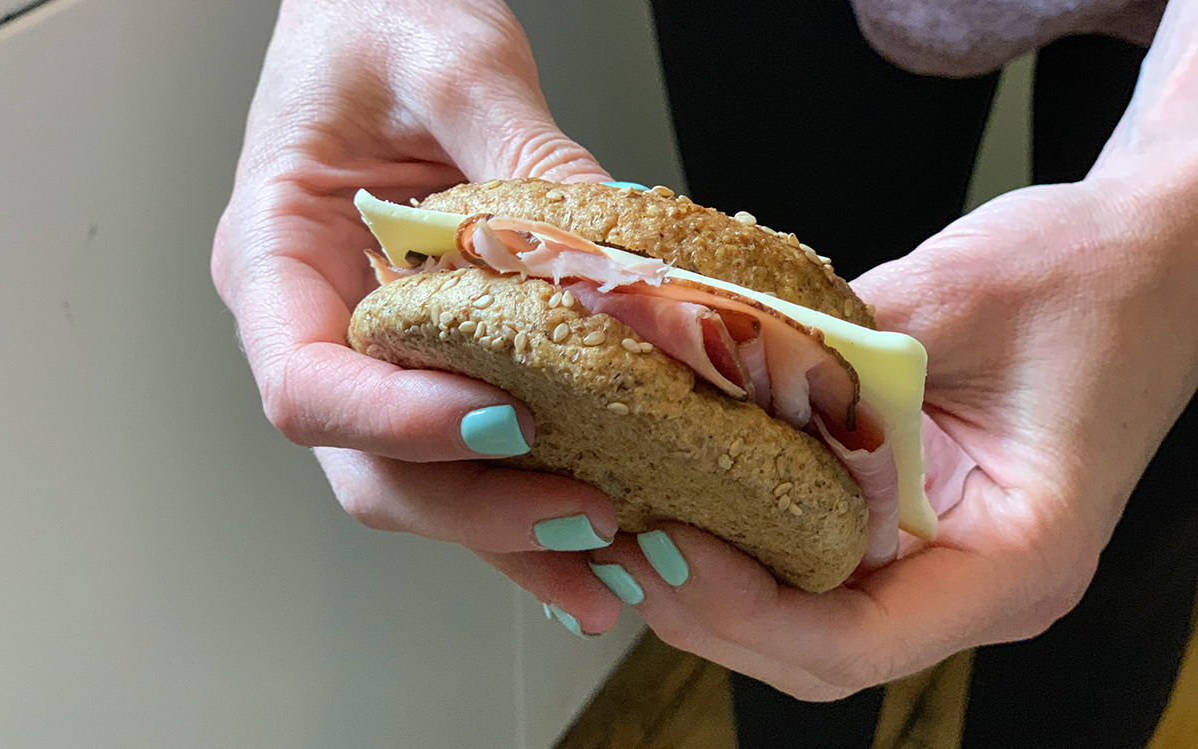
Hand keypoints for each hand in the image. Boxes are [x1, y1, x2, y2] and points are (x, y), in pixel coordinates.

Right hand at [212, 0, 632, 622]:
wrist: (382, 17)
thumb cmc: (376, 22)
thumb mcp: (449, 61)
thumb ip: (521, 155)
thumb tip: (614, 256)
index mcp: (275, 258)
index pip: (308, 384)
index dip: (396, 421)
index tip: (498, 420)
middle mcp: (320, 328)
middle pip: (373, 466)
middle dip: (479, 508)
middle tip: (591, 519)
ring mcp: (382, 359)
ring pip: (431, 485)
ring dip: (518, 539)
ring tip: (617, 574)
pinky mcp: (442, 366)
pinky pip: (478, 455)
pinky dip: (536, 504)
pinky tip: (605, 540)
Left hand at [584, 172, 1197, 697]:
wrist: (1150, 262)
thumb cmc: (1090, 279)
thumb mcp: (954, 298)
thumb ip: (829, 350)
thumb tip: (698, 365)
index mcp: (1016, 556)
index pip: (859, 639)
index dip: (747, 610)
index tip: (670, 546)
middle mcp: (976, 582)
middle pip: (817, 653)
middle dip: (709, 613)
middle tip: (623, 544)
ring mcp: (942, 561)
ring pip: (806, 623)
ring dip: (714, 591)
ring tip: (633, 530)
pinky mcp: (912, 526)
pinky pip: (816, 566)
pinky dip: (745, 547)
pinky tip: (686, 500)